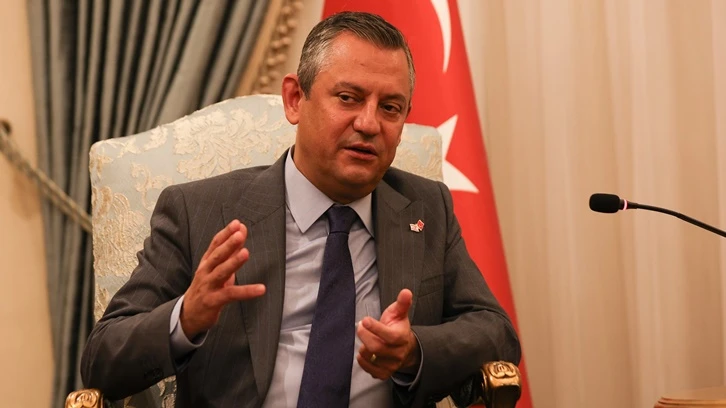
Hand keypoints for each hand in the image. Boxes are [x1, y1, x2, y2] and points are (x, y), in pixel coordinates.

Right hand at [180, 220, 265, 338]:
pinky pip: (231, 294)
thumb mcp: (216, 270)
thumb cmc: (206, 288)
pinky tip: (261, 289)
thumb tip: (241, 236)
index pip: (215, 245)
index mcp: (206, 263)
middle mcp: (205, 272)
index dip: (225, 233)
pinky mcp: (213, 301)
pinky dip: (246, 291)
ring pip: (221, 272)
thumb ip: (229, 254)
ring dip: (233, 262)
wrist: (188, 315)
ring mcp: (208, 286)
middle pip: (217, 256)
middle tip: (239, 233)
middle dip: (228, 244)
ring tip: (245, 253)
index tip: (237, 223)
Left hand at [356, 289, 420, 379]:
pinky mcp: (384, 373)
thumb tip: (406, 292)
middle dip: (365, 336)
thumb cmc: (398, 328)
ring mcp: (392, 365)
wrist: (405, 348)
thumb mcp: (399, 313)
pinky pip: (371, 371)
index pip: (389, 336)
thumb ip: (402, 303)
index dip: (376, 328)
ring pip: (372, 359)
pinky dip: (363, 362)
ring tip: (364, 340)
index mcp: (402, 337)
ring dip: (363, 349)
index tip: (365, 320)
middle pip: (377, 348)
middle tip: (360, 326)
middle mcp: (398, 353)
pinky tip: (363, 353)